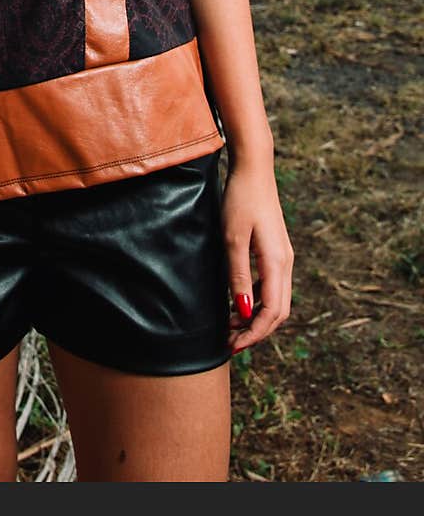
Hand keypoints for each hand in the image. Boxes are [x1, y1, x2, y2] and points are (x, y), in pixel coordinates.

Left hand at [221, 159, 293, 353]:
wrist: (254, 169)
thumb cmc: (240, 200)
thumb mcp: (233, 238)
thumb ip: (239, 275)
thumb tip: (244, 312)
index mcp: (277, 263)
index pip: (272, 313)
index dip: (253, 334)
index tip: (232, 345)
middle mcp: (286, 264)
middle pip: (278, 312)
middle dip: (256, 332)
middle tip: (230, 343)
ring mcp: (283, 257)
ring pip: (277, 301)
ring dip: (257, 318)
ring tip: (231, 327)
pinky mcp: (276, 251)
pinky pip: (272, 286)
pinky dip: (258, 301)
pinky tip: (239, 303)